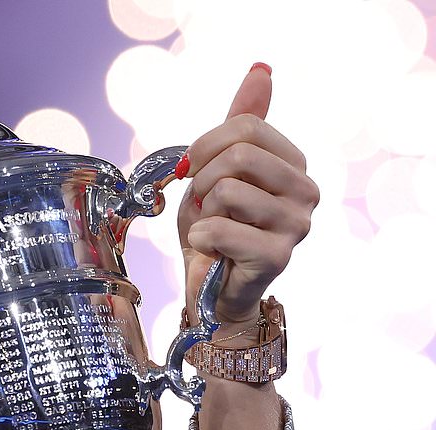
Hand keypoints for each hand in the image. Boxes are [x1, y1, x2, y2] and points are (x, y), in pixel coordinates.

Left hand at [177, 64, 319, 329]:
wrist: (210, 288)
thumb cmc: (216, 227)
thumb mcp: (220, 167)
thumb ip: (241, 122)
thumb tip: (262, 69)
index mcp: (294, 164)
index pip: (246, 126)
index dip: (205, 146)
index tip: (193, 170)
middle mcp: (307, 191)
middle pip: (239, 154)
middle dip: (202, 179)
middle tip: (202, 204)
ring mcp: (298, 224)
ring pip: (227, 190)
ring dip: (202, 211)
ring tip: (212, 228)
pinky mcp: (278, 255)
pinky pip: (219, 228)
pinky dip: (200, 239)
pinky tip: (212, 251)